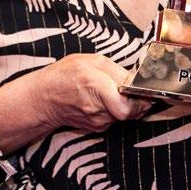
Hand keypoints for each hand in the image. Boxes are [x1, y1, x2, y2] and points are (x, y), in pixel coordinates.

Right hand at [36, 53, 150, 132]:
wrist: (44, 98)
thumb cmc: (65, 75)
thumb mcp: (91, 61)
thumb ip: (117, 70)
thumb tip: (136, 80)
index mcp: (97, 86)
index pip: (129, 106)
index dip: (142, 100)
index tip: (147, 91)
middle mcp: (98, 109)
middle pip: (131, 111)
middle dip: (137, 100)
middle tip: (136, 89)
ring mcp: (97, 122)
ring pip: (124, 115)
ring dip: (126, 104)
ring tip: (115, 90)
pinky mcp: (97, 128)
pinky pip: (115, 118)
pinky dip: (116, 109)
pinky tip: (107, 99)